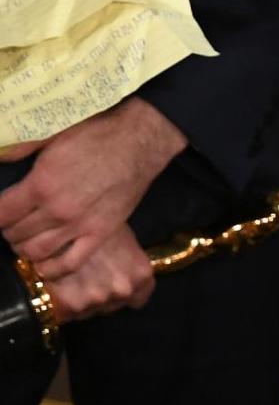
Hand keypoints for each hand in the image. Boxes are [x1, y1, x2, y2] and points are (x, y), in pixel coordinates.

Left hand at [0, 99, 186, 279]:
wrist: (140, 142)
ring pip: (36, 251)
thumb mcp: (54, 135)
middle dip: (8, 231)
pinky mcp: (101, 233)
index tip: (0, 212)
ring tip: (26, 239)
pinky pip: (70, 262)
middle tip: (12, 224)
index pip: (0, 215)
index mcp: (41, 184)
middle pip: (15, 234)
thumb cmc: (97, 135)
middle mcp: (57, 210)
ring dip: (24, 249)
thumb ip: (22, 149)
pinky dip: (52, 269)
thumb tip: (0, 159)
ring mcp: (80, 224)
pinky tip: (45, 264)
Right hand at [40, 223, 153, 321]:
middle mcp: (123, 290)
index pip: (139, 299)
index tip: (115, 287)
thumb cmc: (95, 223)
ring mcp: (96, 300)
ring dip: (80, 301)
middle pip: (112, 306)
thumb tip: (121, 271)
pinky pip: (66, 315)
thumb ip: (127, 263)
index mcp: (140, 274)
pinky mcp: (70, 307)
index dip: (127, 294)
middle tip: (87, 279)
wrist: (61, 223)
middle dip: (101, 296)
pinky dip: (61, 306)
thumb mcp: (123, 239)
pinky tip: (57, 286)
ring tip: (70, 279)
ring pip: (88, 311)